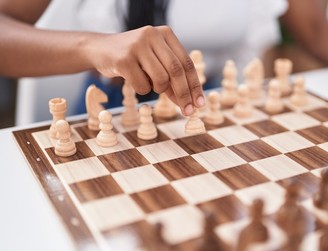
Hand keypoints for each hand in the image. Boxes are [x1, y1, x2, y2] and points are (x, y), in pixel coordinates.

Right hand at [87, 25, 204, 115]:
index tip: (199, 104)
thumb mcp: (156, 61)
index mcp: (165, 34)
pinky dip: (142, 89)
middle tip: (187, 111)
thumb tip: (191, 102)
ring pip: (161, 80)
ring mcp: (137, 45)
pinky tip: (133, 79)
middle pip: (177, 71)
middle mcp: (152, 35)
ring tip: (149, 83)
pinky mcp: (123, 59)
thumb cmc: (134, 59)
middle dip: (184, 95)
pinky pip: (142, 86)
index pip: (186, 63)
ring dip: (158, 89)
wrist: (100, 49)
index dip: (194, 85)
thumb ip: (172, 76)